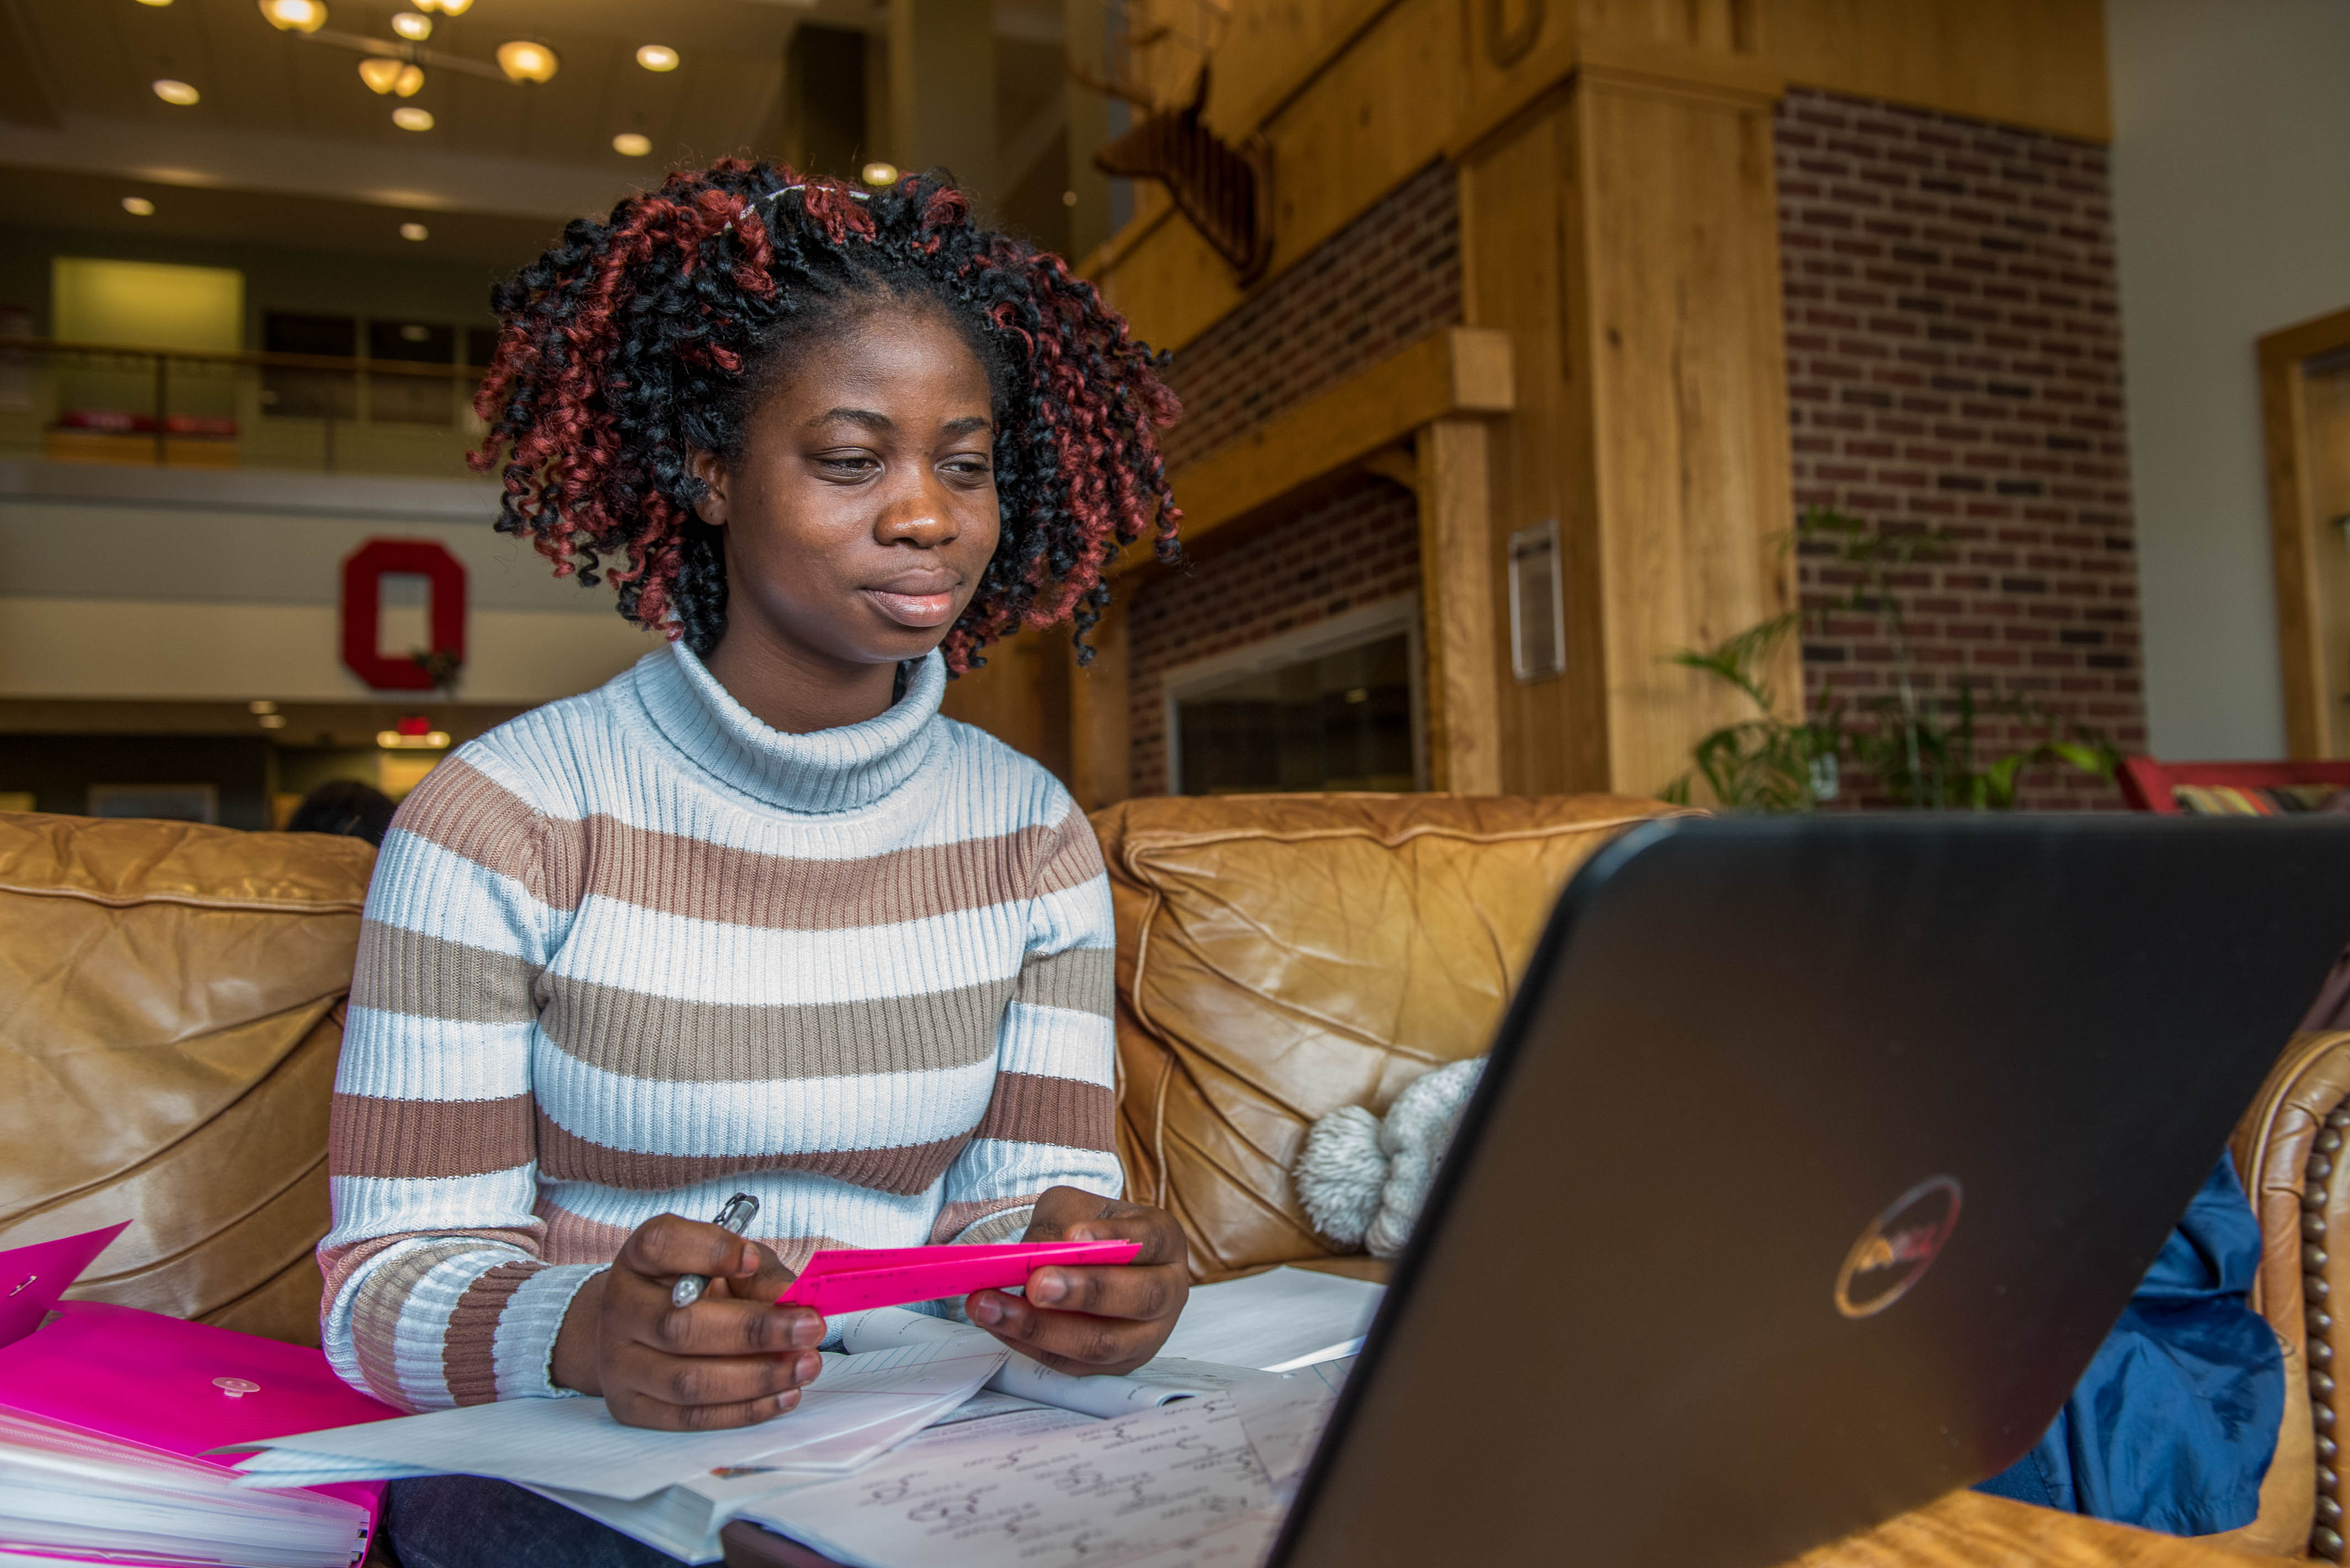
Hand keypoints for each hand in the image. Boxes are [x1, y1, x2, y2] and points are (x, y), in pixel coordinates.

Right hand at [550, 1213, 826, 1429]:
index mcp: (640, 1257)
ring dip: (756, 1377)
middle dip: (754, 1331)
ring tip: (804, 1366)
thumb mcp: (728, 1263)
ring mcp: (619, 1362)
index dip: (708, 1251)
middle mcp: (620, 1307)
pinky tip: (783, 1395)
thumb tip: (794, 1297)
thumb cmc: (694, 1287)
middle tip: (809, 1328)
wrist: (637, 1328)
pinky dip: (744, 1410)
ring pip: (687, 1381)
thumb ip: (759, 1274)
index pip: (662, 1245)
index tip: (752, 1259)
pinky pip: (690, 1417)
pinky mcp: (631, 1408)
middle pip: (679, 1326)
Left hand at [965, 1186, 1188, 1376]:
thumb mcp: (1073, 1209)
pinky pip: (1073, 1364)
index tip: (1074, 1235)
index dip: (1115, 1237)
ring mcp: (1147, 1336)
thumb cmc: (1090, 1229)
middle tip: (1035, 1283)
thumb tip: (1030, 1259)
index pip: (1150, 1239)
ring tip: (993, 1307)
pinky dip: (1031, 1345)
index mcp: (1165, 1241)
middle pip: (1139, 1298)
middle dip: (1084, 1292)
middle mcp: (1169, 1292)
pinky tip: (997, 1323)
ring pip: (1103, 1344)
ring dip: (1043, 1329)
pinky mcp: (1115, 1366)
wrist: (1097, 1260)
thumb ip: (1056, 1227)